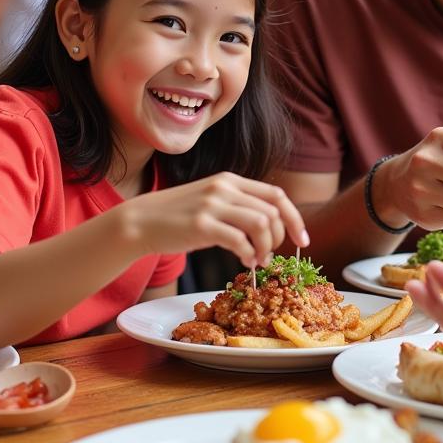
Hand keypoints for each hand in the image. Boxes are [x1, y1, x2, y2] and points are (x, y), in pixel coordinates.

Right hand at [130, 173, 307, 267]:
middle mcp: (224, 188)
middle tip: (270, 254)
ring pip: (262, 224)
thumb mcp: (211, 200)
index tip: (302, 240)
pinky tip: (244, 262)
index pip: (277, 195)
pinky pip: (240, 241)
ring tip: (257, 259)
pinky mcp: (202, 225)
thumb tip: (268, 227)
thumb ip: (237, 206)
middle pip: (274, 211)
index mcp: (230, 180)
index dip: (295, 219)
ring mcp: (213, 205)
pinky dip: (249, 255)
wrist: (140, 221)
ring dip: (266, 248)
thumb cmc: (178, 216)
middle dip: (280, 238)